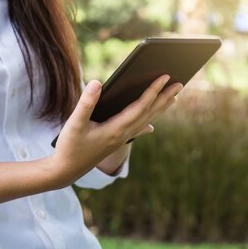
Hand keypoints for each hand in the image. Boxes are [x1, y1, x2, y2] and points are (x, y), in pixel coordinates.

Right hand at [49, 74, 182, 186]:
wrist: (66, 171)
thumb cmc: (69, 146)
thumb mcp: (74, 123)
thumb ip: (86, 102)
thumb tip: (97, 82)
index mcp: (116, 129)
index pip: (140, 107)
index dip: (153, 91)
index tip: (164, 77)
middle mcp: (123, 135)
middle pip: (149, 113)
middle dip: (165, 98)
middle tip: (180, 83)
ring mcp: (121, 140)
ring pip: (146, 121)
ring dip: (160, 108)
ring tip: (174, 97)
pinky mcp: (115, 142)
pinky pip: (136, 131)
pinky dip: (147, 124)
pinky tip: (152, 127)